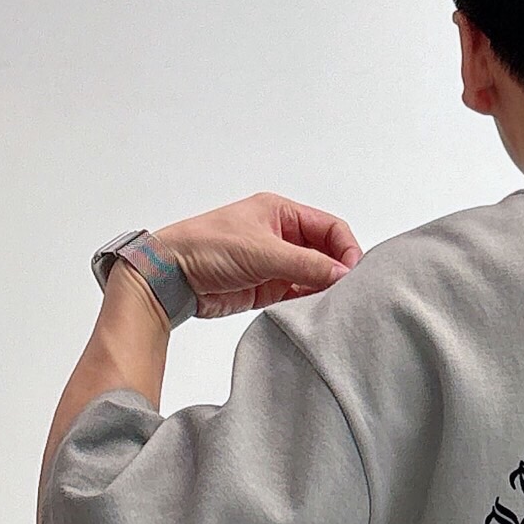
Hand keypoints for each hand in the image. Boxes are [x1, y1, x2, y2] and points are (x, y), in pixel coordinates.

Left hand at [149, 191, 364, 319]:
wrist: (171, 276)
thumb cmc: (205, 248)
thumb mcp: (263, 252)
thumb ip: (307, 264)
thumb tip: (342, 274)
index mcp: (281, 213)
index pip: (330, 228)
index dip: (346, 249)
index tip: (352, 273)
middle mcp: (282, 236)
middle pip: (326, 252)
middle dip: (338, 270)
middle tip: (347, 291)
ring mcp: (276, 263)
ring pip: (315, 275)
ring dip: (325, 288)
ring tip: (331, 303)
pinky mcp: (268, 287)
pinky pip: (300, 294)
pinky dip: (310, 301)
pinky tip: (314, 310)